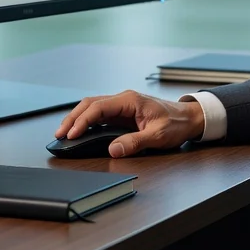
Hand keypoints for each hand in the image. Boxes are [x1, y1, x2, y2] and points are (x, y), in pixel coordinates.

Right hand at [54, 91, 205, 157]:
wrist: (190, 118)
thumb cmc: (177, 123)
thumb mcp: (158, 136)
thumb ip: (135, 143)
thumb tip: (113, 150)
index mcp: (131, 101)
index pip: (99, 107)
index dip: (82, 121)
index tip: (71, 134)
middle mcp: (124, 100)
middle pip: (91, 104)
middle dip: (73, 118)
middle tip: (59, 134)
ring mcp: (123, 105)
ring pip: (93, 107)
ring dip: (78, 118)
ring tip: (64, 133)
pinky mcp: (123, 113)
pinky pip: (100, 114)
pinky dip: (87, 121)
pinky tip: (79, 131)